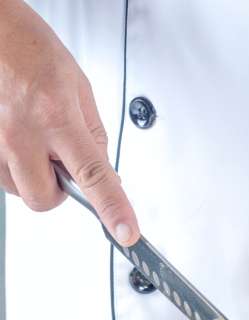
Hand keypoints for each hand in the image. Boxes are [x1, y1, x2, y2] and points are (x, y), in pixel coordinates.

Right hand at [0, 0, 138, 244]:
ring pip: (19, 189)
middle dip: (57, 191)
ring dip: (33, 174)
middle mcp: (21, 134)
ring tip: (34, 134)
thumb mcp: (78, 86)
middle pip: (44, 200)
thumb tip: (104, 170)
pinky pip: (0, 174)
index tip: (126, 233)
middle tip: (61, 162)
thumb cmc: (28, 48)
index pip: (94, 176)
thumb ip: (92, 133)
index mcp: (57, 117)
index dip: (113, 209)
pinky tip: (16, 133)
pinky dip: (12, 163)